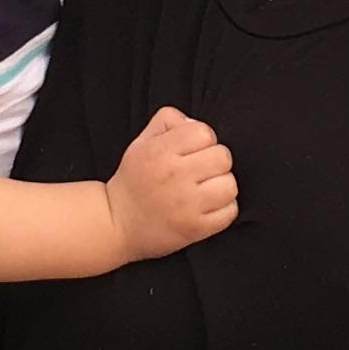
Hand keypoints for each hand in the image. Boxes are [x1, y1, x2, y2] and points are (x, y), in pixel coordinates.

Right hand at [102, 106, 238, 258]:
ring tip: (205, 190)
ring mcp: (186, 205)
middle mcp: (174, 176)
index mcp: (160, 152)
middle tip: (201, 171)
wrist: (118, 224)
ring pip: (229, 185)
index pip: (204, 133)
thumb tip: (193, 122)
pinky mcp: (196, 228)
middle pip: (222, 157)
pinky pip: (230, 211)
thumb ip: (167, 121)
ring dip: (221, 186)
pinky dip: (223, 209)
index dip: (203, 140)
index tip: (193, 151)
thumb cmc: (134, 181)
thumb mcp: (141, 142)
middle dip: (215, 162)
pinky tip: (206, 207)